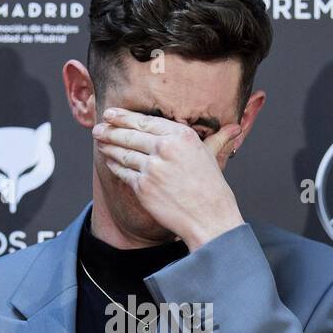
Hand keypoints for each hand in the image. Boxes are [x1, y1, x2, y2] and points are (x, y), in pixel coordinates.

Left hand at [93, 107, 243, 249]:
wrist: (209, 219)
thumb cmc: (213, 189)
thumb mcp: (213, 158)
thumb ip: (217, 139)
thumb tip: (235, 128)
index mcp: (182, 136)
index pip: (146, 121)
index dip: (124, 116)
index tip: (111, 113)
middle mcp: (165, 148)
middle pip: (130, 134)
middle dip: (110, 130)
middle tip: (97, 128)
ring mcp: (152, 168)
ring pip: (123, 153)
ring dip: (108, 146)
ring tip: (99, 142)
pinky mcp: (143, 187)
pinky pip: (123, 172)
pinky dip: (114, 166)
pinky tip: (109, 161)